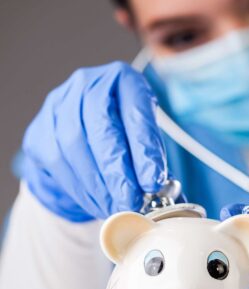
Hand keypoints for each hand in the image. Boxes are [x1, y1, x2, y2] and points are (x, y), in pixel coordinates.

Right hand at [21, 62, 169, 220]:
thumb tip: (167, 196)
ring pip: (75, 148)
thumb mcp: (146, 137)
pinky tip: (99, 204)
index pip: (135, 113)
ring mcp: (58, 106)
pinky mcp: (39, 131)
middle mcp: (88, 85)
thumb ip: (154, 161)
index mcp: (124, 80)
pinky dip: (82, 190)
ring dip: (99, 186)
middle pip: (101, 129)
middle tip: (132, 201)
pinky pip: (58, 164)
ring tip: (118, 208)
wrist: (85, 138)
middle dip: (118, 172)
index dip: (144, 149)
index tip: (153, 181)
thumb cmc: (125, 136)